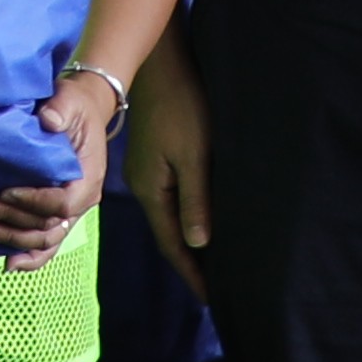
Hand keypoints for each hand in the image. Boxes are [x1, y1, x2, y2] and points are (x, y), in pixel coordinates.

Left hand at [0, 70, 120, 257]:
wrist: (81, 110)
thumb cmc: (74, 106)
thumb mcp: (68, 99)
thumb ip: (59, 109)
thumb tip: (47, 120)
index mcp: (88, 178)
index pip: (63, 203)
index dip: (34, 201)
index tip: (5, 190)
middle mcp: (82, 200)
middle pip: (49, 227)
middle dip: (13, 223)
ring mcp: (70, 211)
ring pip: (45, 239)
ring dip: (12, 239)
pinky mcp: (56, 213)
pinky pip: (46, 243)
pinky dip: (29, 256)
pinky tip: (7, 263)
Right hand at [124, 44, 214, 275]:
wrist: (158, 62)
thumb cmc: (181, 105)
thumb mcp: (193, 154)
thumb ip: (196, 199)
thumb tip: (198, 243)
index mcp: (151, 190)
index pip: (173, 244)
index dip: (193, 273)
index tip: (213, 300)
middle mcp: (144, 185)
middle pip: (168, 234)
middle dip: (191, 263)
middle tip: (217, 289)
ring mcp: (146, 171)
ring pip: (169, 216)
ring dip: (189, 240)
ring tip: (213, 263)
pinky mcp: (153, 156)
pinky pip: (170, 198)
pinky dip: (186, 216)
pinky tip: (201, 219)